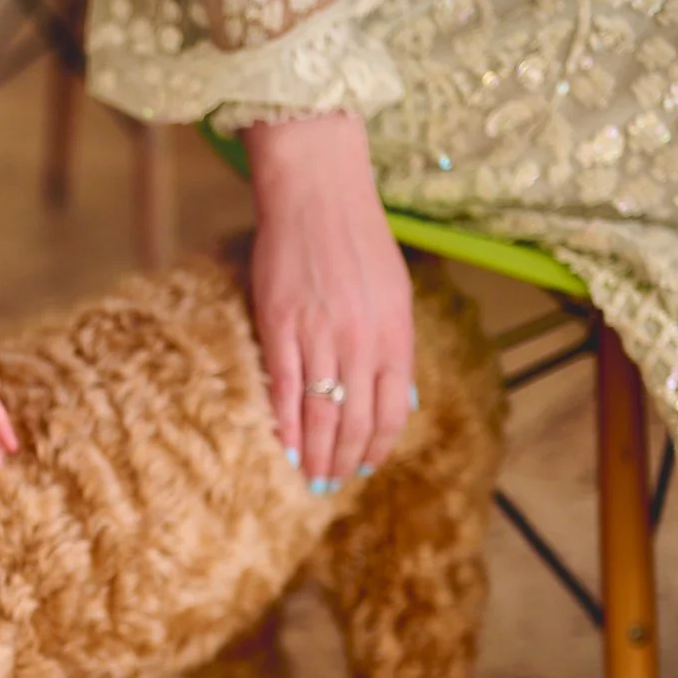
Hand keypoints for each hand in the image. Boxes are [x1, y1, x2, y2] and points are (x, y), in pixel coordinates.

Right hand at [245, 112, 412, 490]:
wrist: (317, 192)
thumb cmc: (358, 239)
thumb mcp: (394, 293)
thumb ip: (394, 348)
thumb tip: (397, 400)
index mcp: (395, 334)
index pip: (392, 411)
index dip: (378, 447)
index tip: (366, 468)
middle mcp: (361, 342)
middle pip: (354, 421)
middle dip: (344, 461)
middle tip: (330, 485)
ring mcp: (319, 337)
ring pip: (320, 414)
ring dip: (315, 454)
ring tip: (308, 479)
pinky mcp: (280, 327)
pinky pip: (285, 389)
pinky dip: (285, 425)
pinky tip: (285, 449)